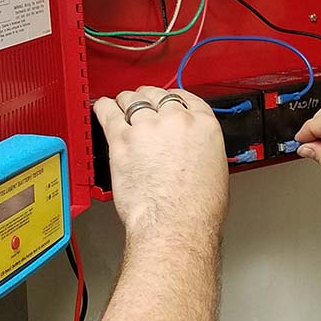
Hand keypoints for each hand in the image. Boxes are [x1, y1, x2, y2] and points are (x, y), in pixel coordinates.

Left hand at [94, 87, 228, 239]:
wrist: (176, 225)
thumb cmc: (196, 209)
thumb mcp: (216, 170)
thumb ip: (201, 149)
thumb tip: (190, 150)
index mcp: (204, 126)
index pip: (187, 98)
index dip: (173, 97)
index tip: (166, 101)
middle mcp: (176, 121)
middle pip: (157, 95)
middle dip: (149, 99)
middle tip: (143, 105)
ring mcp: (147, 128)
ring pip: (132, 100)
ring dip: (127, 102)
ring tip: (122, 105)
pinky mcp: (122, 140)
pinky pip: (108, 112)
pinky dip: (105, 107)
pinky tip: (104, 107)